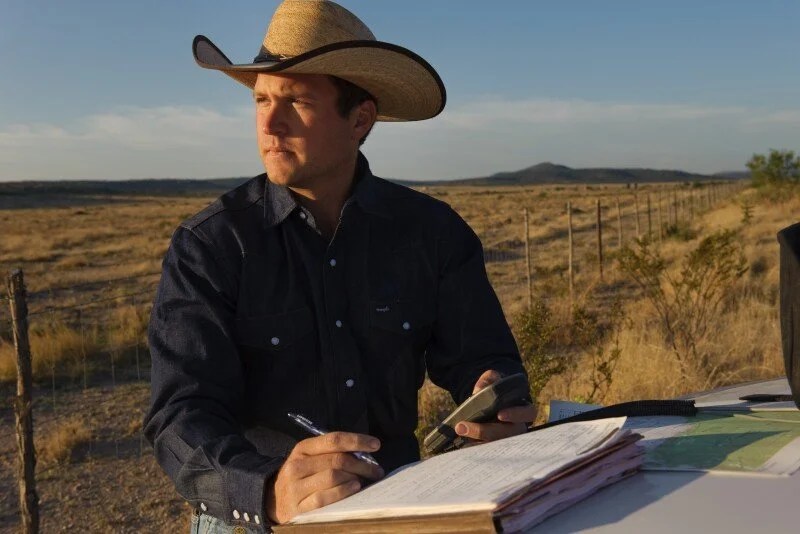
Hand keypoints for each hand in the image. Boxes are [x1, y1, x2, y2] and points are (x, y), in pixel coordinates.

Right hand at [265, 432, 383, 523]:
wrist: (272, 499)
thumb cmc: (300, 476)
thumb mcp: (310, 458)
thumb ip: (332, 453)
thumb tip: (364, 453)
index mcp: (303, 449)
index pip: (334, 440)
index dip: (357, 440)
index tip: (376, 444)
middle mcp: (297, 465)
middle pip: (337, 460)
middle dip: (362, 464)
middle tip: (377, 470)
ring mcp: (296, 487)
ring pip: (333, 477)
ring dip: (354, 478)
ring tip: (365, 480)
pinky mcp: (298, 507)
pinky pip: (326, 498)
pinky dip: (343, 492)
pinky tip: (354, 489)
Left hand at [454, 370, 536, 442]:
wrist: (488, 404)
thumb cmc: (495, 391)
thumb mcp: (492, 381)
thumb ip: (489, 380)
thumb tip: (480, 390)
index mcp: (523, 409)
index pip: (527, 413)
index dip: (515, 415)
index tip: (500, 415)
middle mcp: (518, 427)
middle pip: (508, 434)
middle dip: (484, 431)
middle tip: (463, 427)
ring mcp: (508, 439)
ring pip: (497, 445)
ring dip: (477, 442)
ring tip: (460, 433)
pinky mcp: (497, 448)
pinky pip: (489, 452)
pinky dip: (475, 448)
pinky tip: (463, 443)